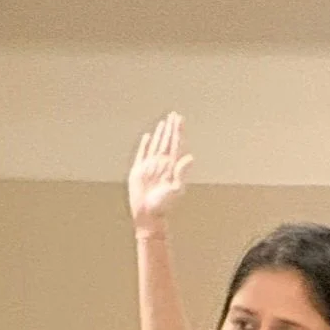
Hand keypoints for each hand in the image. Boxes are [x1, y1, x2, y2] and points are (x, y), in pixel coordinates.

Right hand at [127, 113, 192, 232]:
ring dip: (161, 133)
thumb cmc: (163, 205)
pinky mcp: (139, 170)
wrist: (148, 214)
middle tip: (174, 115)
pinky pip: (143, 153)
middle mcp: (162, 163)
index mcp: (172, 166)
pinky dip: (145, 144)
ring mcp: (151, 166)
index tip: (180, 119)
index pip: (176, 143)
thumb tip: (190, 157)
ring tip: (164, 122)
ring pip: (157, 144)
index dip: (178, 130)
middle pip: (168, 141)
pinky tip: (148, 137)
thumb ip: (182, 173)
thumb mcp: (175, 189)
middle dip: (171, 128)